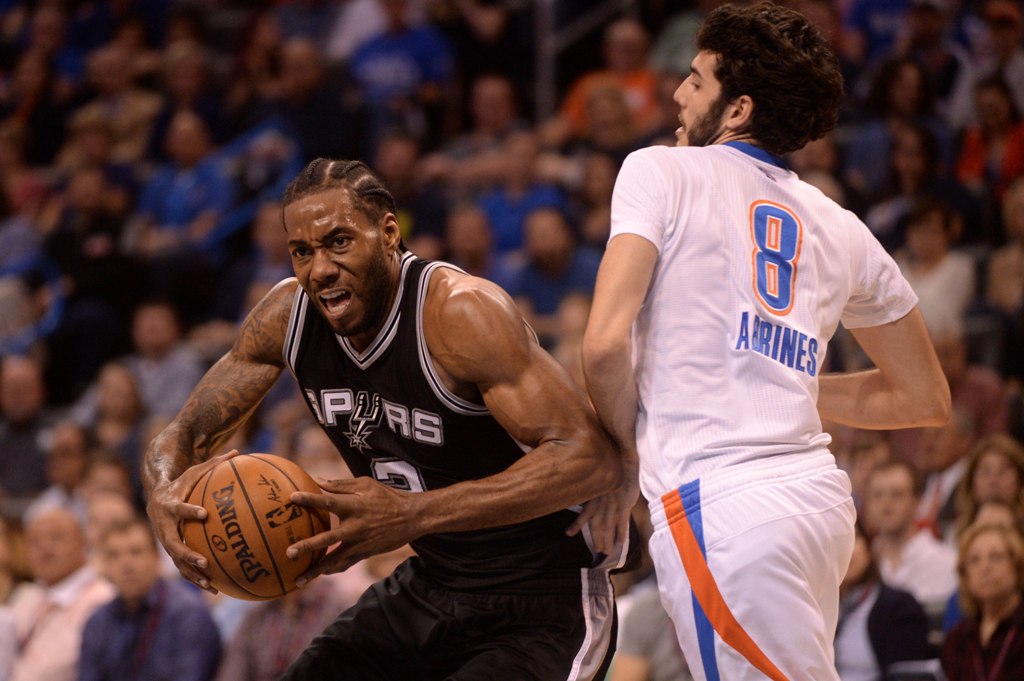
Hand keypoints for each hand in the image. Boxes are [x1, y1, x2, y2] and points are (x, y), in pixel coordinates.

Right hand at [145, 449, 242, 592]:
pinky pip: (183, 567)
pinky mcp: (171, 550)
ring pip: (177, 561)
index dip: (190, 511)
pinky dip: (196, 578)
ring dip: (192, 573)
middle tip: (204, 561)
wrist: (156, 497)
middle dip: (188, 554)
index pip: (179, 508)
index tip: (204, 513)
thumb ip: (214, 463)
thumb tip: (237, 451)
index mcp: (169, 505)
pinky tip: (215, 588)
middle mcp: (164, 526)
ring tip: (210, 583)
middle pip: (173, 544)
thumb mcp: (194, 472)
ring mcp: (165, 541)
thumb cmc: (181, 483)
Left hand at [286, 476, 421, 584]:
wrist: (412, 518)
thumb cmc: (387, 497)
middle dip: (308, 546)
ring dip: (315, 571)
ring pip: (334, 561)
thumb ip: (340, 485)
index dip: (310, 499)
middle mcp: (355, 527)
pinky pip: (344, 564)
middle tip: (289, 552)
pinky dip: (331, 569)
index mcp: (355, 506)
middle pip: (327, 539)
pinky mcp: (364, 553)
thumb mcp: (366, 484)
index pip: (329, 501)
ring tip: (297, 580)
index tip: (292, 497)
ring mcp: (360, 543)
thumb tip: (317, 480)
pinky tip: (318, 574)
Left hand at [565, 465, 638, 555]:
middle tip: (597, 550)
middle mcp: (602, 503)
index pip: (584, 514)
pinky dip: (621, 533)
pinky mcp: (625, 505)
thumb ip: (594, 488)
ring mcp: (613, 505)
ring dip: (608, 540)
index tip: (568, 534)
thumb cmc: (612, 470)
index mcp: (595, 497)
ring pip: (609, 526)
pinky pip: (623, 522)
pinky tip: (620, 543)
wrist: (624, 462)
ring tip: (606, 551)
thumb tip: (584, 491)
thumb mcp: (600, 479)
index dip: (577, 524)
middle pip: (597, 525)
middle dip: (597, 538)